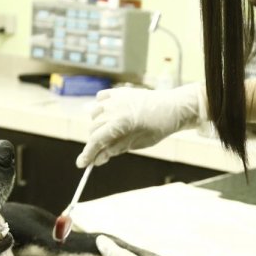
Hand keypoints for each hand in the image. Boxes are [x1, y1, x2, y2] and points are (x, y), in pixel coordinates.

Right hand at [76, 83, 207, 167]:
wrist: (173, 107)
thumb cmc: (158, 128)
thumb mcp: (138, 143)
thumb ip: (116, 149)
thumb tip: (98, 160)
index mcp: (120, 123)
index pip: (97, 140)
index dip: (88, 154)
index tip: (81, 164)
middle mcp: (114, 109)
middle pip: (93, 129)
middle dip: (95, 142)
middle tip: (100, 152)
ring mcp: (116, 98)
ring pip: (94, 113)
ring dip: (97, 125)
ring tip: (108, 132)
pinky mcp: (119, 91)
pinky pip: (101, 98)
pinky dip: (100, 106)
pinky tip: (107, 114)